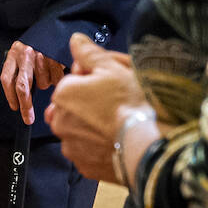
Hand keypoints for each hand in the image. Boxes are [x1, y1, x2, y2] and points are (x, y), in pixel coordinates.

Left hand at [0, 40, 65, 124]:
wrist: (53, 28)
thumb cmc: (35, 46)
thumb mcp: (21, 55)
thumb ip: (18, 72)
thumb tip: (20, 99)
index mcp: (13, 54)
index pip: (7, 79)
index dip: (10, 96)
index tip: (15, 108)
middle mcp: (25, 54)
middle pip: (22, 86)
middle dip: (26, 105)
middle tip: (28, 118)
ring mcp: (41, 55)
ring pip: (42, 84)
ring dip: (44, 84)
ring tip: (45, 73)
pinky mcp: (56, 57)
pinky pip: (56, 79)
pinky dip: (56, 79)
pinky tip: (55, 70)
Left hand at [48, 32, 154, 183]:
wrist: (147, 145)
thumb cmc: (131, 102)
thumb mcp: (113, 68)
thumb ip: (89, 53)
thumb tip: (75, 40)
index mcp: (63, 94)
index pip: (73, 81)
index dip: (93, 81)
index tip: (112, 84)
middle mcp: (60, 121)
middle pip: (74, 107)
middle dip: (89, 104)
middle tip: (118, 105)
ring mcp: (71, 147)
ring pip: (80, 131)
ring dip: (93, 127)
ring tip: (120, 125)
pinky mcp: (85, 167)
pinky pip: (90, 153)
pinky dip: (100, 148)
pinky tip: (119, 142)